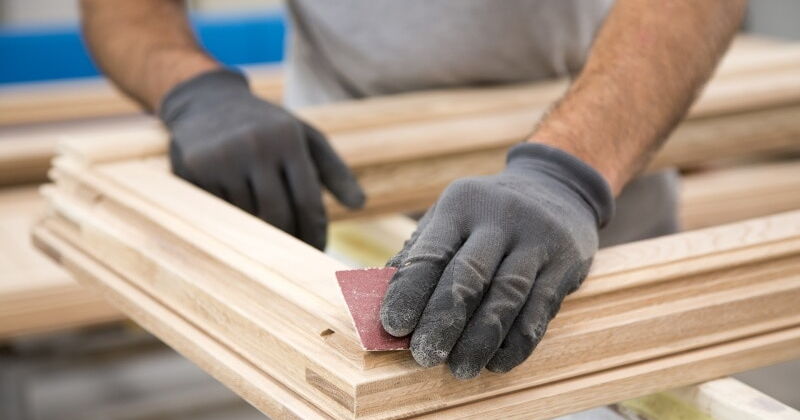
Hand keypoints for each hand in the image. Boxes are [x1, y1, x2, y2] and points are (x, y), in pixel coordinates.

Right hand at [159, 69, 364, 248]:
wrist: (207, 102)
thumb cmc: (269, 128)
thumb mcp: (305, 138)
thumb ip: (335, 171)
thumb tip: (360, 204)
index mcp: (288, 139)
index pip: (308, 202)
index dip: (315, 234)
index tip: (318, 252)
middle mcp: (255, 146)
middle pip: (278, 216)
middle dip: (289, 242)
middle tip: (295, 256)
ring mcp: (223, 158)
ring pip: (248, 219)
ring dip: (259, 232)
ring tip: (267, 234)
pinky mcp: (195, 170)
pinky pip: (220, 213)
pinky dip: (233, 220)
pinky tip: (236, 215)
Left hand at [380, 143, 613, 378]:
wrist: (557, 185)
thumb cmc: (485, 214)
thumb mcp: (451, 216)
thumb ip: (419, 254)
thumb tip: (381, 301)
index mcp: (461, 204)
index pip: (431, 251)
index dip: (409, 292)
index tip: (394, 326)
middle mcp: (500, 217)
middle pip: (469, 275)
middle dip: (443, 321)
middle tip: (424, 356)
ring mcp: (537, 238)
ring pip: (506, 296)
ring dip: (480, 339)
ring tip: (460, 368)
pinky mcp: (565, 262)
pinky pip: (540, 310)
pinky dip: (516, 342)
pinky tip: (497, 362)